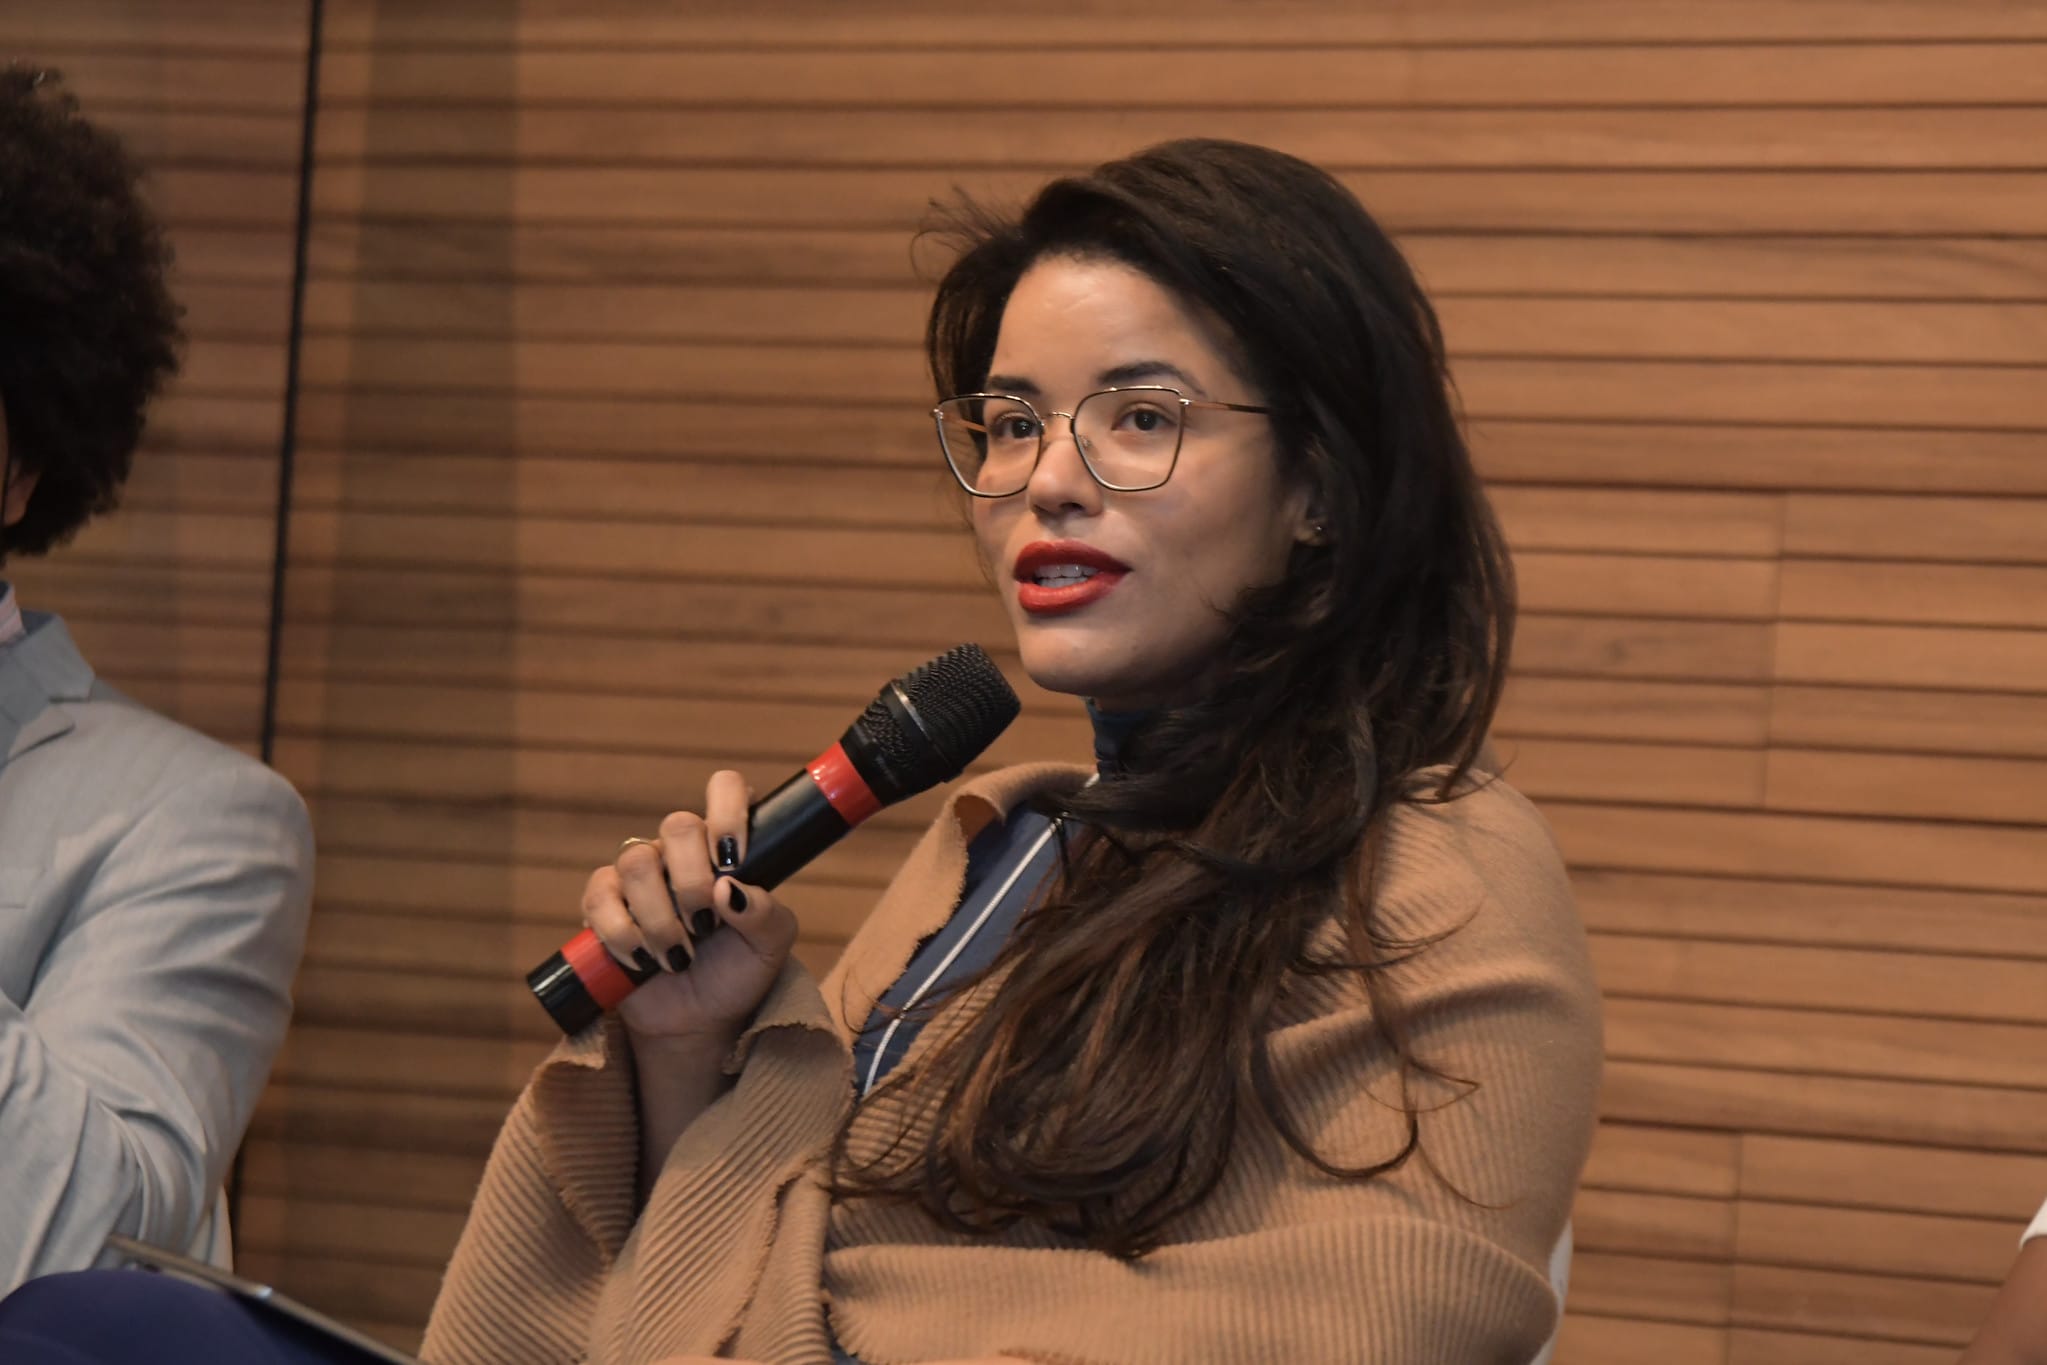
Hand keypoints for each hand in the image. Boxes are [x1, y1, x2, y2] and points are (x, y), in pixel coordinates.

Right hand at [581, 769, 798, 1043]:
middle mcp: (681, 851)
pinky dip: (624, 934)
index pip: (725, 788)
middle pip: (677, 824)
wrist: (698, 1020)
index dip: (728, 810)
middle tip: (706, 925)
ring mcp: (640, 874)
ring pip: (637, 861)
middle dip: (692, 882)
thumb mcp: (770, 946)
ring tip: (679, 955)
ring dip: (660, 917)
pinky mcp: (603, 904)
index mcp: (726, 847)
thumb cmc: (738, 972)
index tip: (733, 859)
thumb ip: (765, 913)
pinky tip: (644, 960)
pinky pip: (600, 897)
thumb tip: (728, 889)